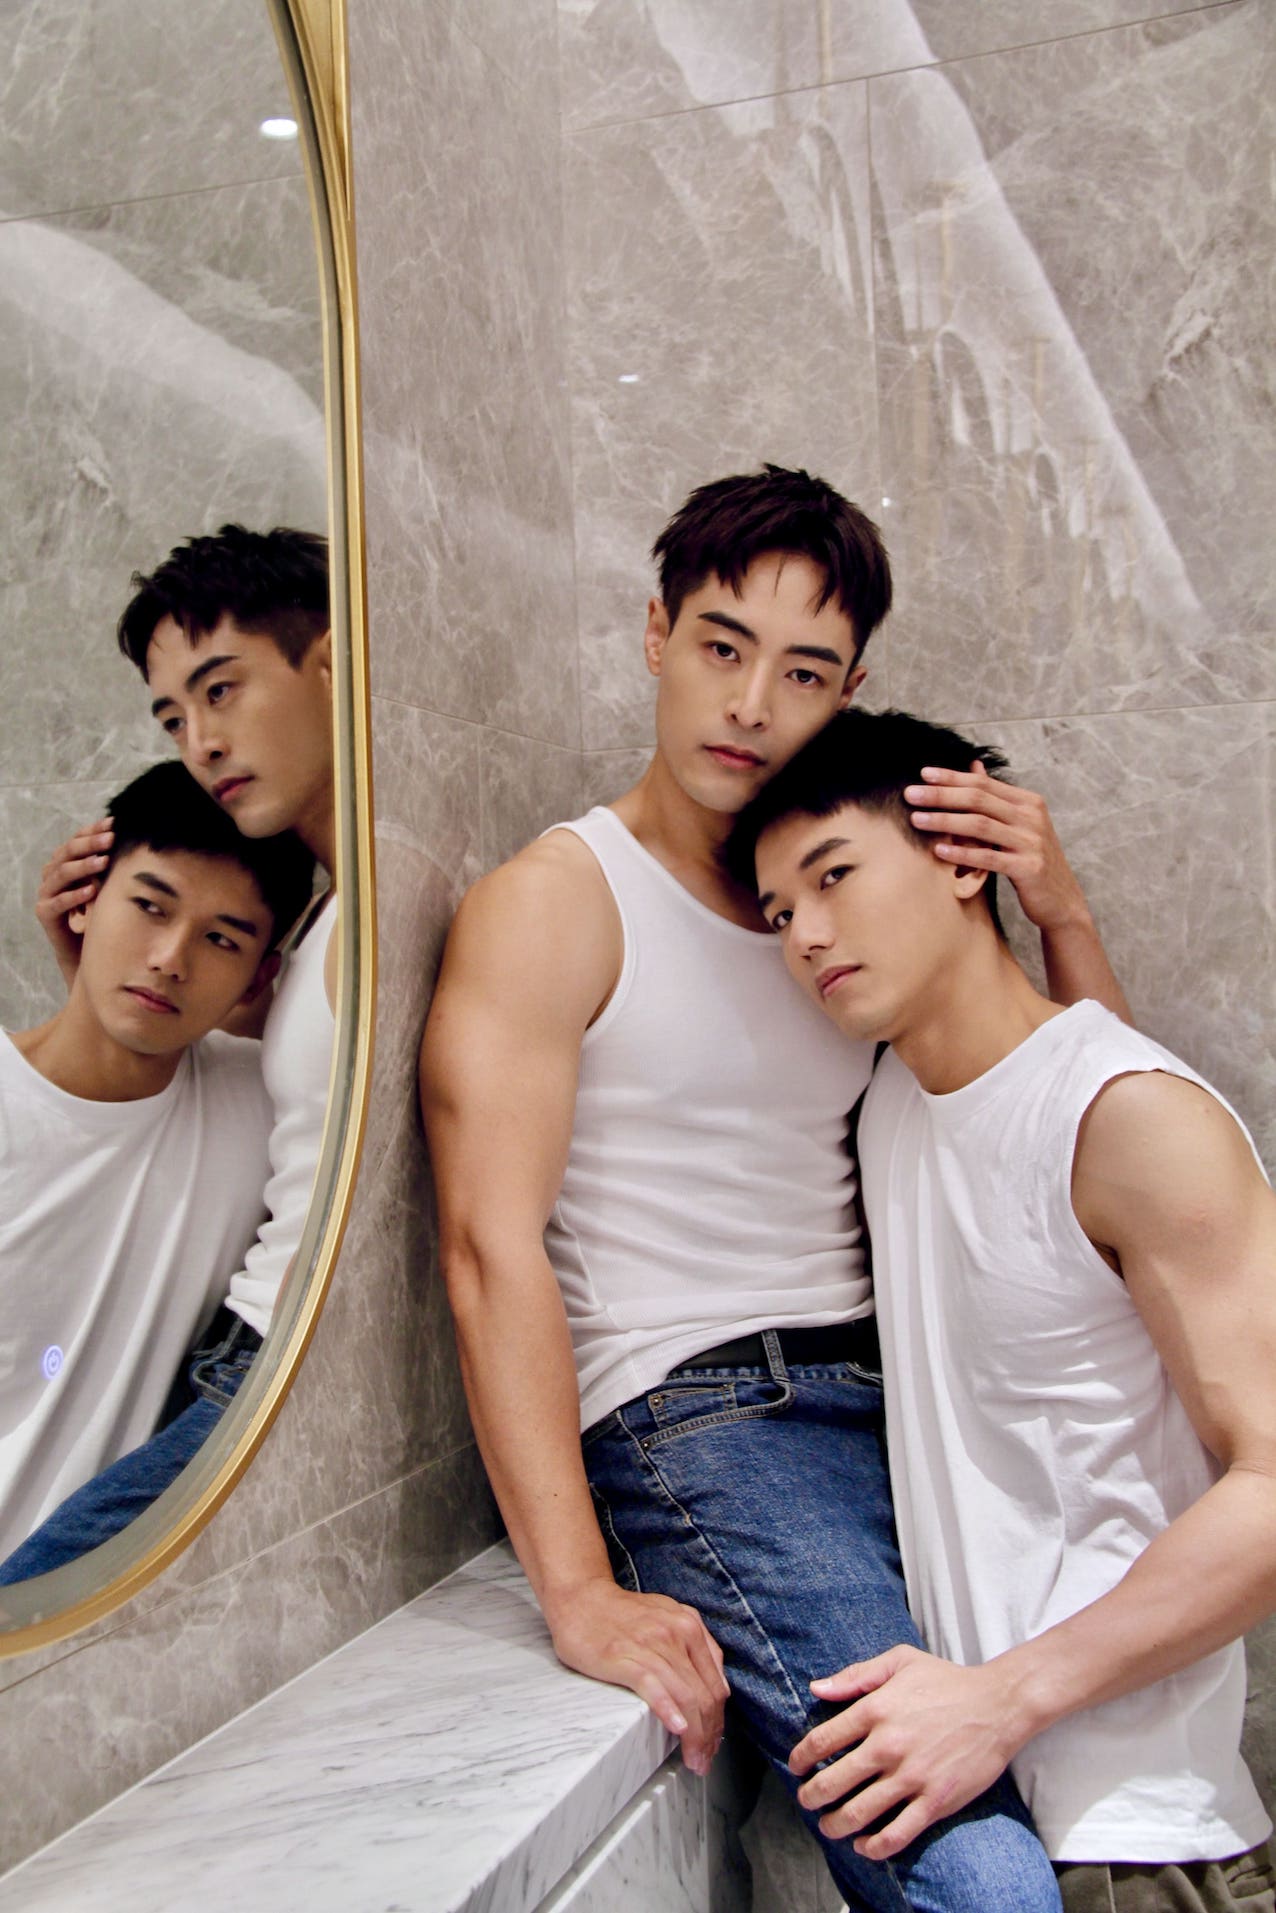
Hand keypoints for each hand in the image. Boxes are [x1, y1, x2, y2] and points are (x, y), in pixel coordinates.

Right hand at [36, 819, 113, 988]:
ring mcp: (46, 893)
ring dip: (83, 866)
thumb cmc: (101, 912)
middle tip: (110, 839)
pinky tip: (91, 891)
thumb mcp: (109, 884)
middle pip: (67, 851)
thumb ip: (113, 865)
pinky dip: (74, 896)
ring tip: (102, 862)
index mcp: (66, 862)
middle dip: (90, 844)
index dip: (93, 830)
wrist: (88, 950)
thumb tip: (139, 841)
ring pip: (61, 873)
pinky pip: (57, 902)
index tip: (114, 823)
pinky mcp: (45, 913)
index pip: (77, 839)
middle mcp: (53, 874)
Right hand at [545, 1578, 728, 1776]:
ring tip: (693, 1759)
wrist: (581, 1598)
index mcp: (690, 1626)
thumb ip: (697, 1645)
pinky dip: (668, 1708)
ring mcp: (650, 1645)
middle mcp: (676, 1634)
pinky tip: (677, 1727)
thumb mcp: (670, 1617)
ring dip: (695, 1735)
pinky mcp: (622, 1656)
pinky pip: (652, 1685)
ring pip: (685, 1695)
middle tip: (704, 1761)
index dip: (719, 1721)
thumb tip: (720, 1686)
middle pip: (704, 1695)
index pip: (716, 1684)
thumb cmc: (623, 1614)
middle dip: (709, 1735)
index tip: (713, 1743)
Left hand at [789, 1645, 1025, 1859]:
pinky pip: (897, 1834)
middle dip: (811, 1797)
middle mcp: (888, 1744)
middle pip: (833, 1781)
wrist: (997, 1705)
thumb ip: (856, 1675)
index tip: (796, 1767)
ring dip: (835, 1824)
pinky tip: (864, 1845)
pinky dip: (874, 1846)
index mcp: (876, 1709)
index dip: (801, 1758)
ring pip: (859, 1812)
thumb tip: (817, 1688)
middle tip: (806, 1800)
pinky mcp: (935, 1801)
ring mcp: (912, 1776)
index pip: (822, 1740)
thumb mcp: (900, 1661)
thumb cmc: (946, 1681)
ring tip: (828, 1826)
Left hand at [906, 762, 1090, 934]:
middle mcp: (1031, 817)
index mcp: (1028, 802)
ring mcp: (1031, 841)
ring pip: (980, 825)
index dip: (952, 777)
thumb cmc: (1031, 859)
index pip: (983, 783)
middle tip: (910, 794)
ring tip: (916, 820)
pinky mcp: (1029, 868)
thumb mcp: (1019, 823)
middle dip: (941, 795)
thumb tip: (974, 766)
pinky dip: (962, 854)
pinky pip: (989, 858)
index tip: (923, 774)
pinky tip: (939, 851)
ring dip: (945, 821)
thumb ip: (996, 797)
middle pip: (979, 799)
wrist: (1061, 898)